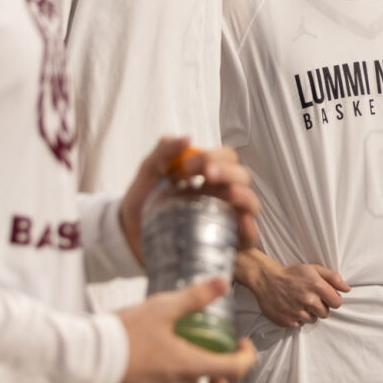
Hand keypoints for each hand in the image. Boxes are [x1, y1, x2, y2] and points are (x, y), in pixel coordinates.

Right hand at [114, 278, 256, 382]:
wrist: (86, 358)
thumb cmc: (124, 333)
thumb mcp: (161, 308)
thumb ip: (194, 297)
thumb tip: (222, 282)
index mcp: (188, 367)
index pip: (234, 371)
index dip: (246, 357)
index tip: (241, 345)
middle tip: (219, 368)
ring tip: (194, 364)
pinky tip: (165, 366)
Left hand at [119, 137, 260, 262]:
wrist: (131, 240)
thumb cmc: (144, 205)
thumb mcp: (148, 175)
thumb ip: (163, 152)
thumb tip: (187, 138)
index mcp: (208, 176)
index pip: (225, 157)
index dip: (211, 156)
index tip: (185, 167)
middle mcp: (222, 194)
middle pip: (241, 176)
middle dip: (227, 172)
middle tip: (206, 175)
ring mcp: (227, 218)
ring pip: (251, 203)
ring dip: (243, 194)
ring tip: (229, 192)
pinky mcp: (228, 244)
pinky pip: (249, 237)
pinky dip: (250, 228)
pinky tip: (242, 222)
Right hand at [238, 247, 349, 327]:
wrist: (266, 279)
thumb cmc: (291, 274)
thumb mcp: (313, 269)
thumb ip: (333, 278)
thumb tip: (347, 289)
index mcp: (317, 286)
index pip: (337, 303)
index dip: (332, 300)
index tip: (325, 297)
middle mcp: (308, 300)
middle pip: (326, 313)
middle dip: (320, 307)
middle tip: (309, 299)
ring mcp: (297, 312)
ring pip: (313, 320)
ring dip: (309, 313)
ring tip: (299, 303)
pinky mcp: (287, 321)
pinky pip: (300, 325)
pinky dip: (297, 318)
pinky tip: (291, 308)